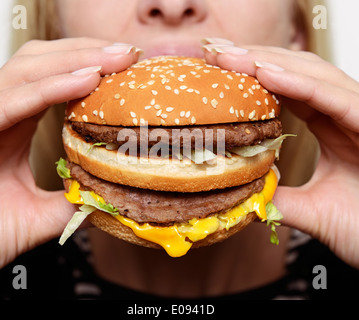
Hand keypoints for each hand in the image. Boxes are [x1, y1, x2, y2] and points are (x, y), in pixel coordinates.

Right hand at [0, 38, 140, 275]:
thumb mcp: (38, 216)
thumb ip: (71, 201)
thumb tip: (107, 196)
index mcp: (12, 126)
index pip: (51, 80)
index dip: (88, 67)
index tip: (127, 68)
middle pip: (41, 62)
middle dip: (86, 52)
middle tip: (129, 52)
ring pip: (27, 71)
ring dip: (76, 59)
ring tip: (117, 58)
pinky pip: (12, 101)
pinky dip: (50, 87)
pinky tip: (87, 79)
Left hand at [203, 41, 358, 268]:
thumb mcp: (314, 211)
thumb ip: (282, 198)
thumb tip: (248, 191)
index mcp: (335, 126)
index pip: (290, 90)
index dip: (254, 77)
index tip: (218, 71)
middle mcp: (347, 113)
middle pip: (297, 73)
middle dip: (254, 59)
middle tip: (213, 52)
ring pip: (313, 75)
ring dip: (268, 63)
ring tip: (228, 57)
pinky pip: (333, 97)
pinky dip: (298, 83)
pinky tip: (264, 73)